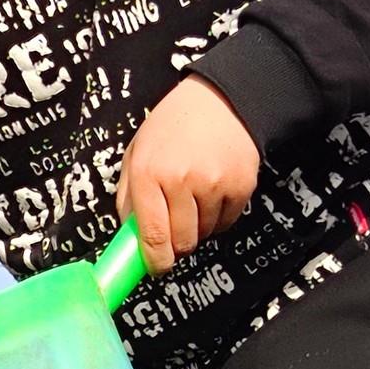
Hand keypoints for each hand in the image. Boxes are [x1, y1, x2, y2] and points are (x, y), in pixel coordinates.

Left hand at [116, 76, 259, 276]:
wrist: (221, 101)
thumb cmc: (173, 126)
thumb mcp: (137, 153)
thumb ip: (128, 196)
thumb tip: (129, 236)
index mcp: (149, 173)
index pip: (153, 235)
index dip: (155, 261)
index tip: (156, 268)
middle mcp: (181, 180)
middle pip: (182, 242)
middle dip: (176, 244)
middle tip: (173, 227)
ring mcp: (214, 184)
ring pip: (204, 234)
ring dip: (197, 227)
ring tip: (193, 197)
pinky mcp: (241, 186)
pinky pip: (226, 223)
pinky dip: (217, 217)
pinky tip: (212, 192)